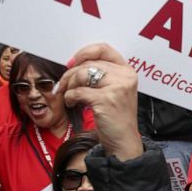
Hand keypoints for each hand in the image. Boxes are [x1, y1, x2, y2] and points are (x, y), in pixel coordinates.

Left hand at [58, 44, 141, 160]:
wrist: (123, 141)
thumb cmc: (116, 117)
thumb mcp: (116, 91)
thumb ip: (102, 75)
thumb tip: (73, 63)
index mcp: (128, 71)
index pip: (104, 49)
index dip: (84, 52)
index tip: (72, 62)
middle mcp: (125, 77)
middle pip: (88, 64)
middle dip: (70, 74)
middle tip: (64, 85)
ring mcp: (117, 88)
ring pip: (82, 74)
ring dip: (69, 85)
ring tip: (69, 95)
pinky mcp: (106, 100)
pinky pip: (78, 91)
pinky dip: (70, 97)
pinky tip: (72, 103)